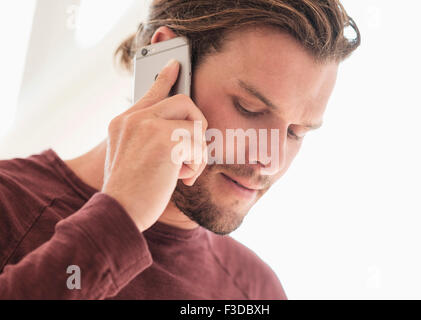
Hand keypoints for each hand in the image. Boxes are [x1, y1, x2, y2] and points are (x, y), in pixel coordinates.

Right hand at [102, 59, 207, 231]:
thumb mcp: (131, 158)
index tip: (176, 64)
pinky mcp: (165, 140)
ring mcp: (148, 126)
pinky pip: (198, 144)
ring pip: (195, 123)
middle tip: (192, 152)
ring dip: (197, 152)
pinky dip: (197, 165)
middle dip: (197, 127)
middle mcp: (134, 118)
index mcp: (124, 122)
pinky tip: (183, 178)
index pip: (150, 92)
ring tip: (183, 172)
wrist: (118, 212)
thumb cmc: (129, 192)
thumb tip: (182, 132)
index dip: (166, 77)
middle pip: (184, 102)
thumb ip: (148, 138)